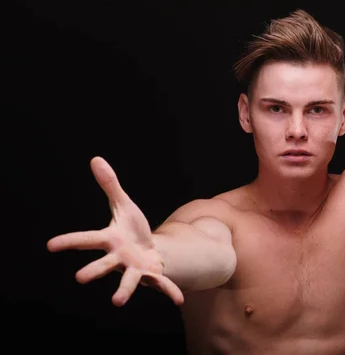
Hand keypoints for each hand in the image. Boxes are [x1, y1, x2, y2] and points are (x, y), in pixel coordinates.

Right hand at [47, 157, 183, 305]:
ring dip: (123, 290)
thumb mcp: (124, 205)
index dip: (69, 241)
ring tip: (117, 301)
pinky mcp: (152, 276)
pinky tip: (178, 300)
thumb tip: (96, 159)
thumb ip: (111, 186)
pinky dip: (170, 292)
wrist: (149, 251)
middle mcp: (119, 258)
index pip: (88, 239)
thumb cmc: (132, 230)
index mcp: (110, 240)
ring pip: (128, 280)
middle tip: (80, 278)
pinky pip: (162, 284)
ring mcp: (135, 269)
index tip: (50, 245)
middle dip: (93, 270)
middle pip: (104, 264)